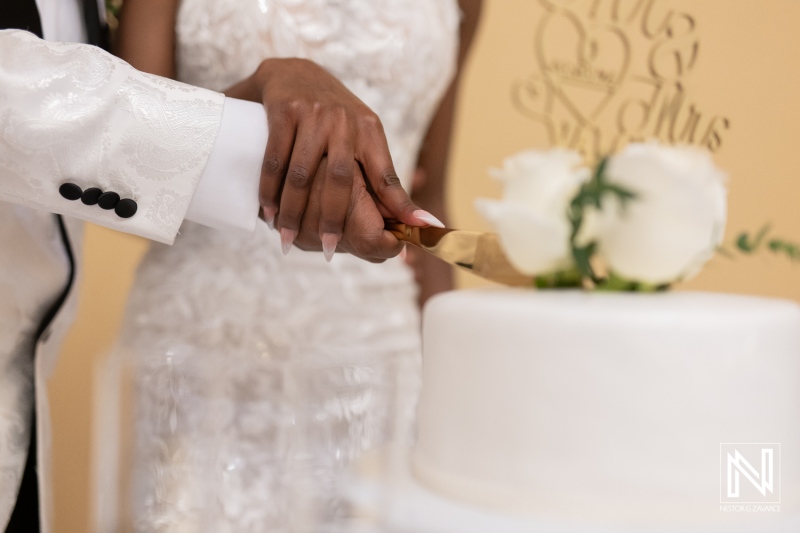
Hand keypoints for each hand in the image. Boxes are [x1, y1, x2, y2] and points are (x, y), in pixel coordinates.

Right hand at [224, 58, 442, 257]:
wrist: (294, 72)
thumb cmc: (335, 117)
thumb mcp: (365, 138)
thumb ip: (384, 178)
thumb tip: (419, 222)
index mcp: (370, 132)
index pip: (386, 176)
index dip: (395, 207)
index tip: (396, 240)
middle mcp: (345, 122)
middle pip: (339, 180)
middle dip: (333, 218)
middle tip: (329, 249)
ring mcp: (314, 115)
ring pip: (302, 175)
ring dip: (293, 211)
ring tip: (288, 238)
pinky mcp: (285, 111)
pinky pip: (275, 160)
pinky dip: (269, 191)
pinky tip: (268, 213)